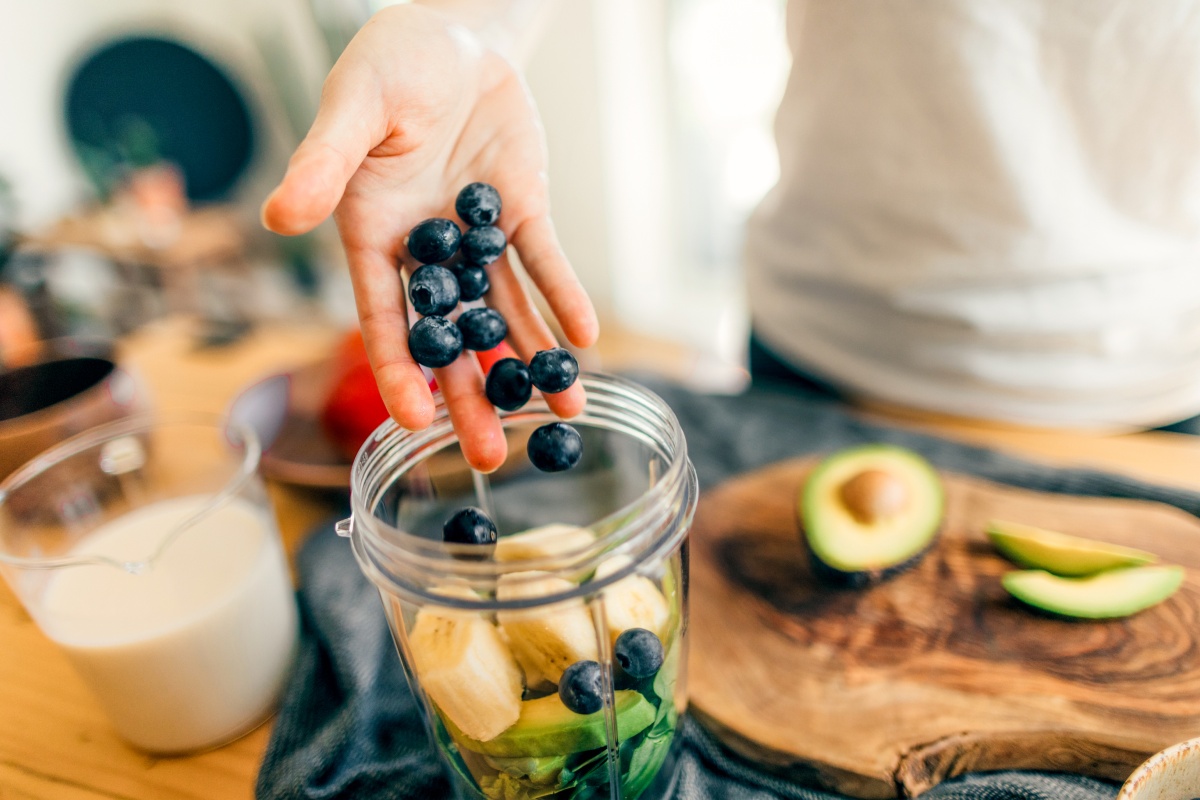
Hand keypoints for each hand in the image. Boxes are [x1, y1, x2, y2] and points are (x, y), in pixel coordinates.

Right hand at [261, 4, 597, 471]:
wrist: (453, 36)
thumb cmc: (388, 66)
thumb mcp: (353, 109)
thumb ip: (323, 164)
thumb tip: (277, 218)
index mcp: (372, 237)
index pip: (386, 319)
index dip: (400, 371)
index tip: (416, 424)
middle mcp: (426, 252)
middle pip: (450, 337)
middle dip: (472, 394)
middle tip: (494, 455)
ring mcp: (477, 238)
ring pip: (504, 313)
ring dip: (530, 362)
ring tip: (563, 413)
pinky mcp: (522, 214)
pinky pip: (544, 264)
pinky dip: (563, 299)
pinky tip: (583, 341)